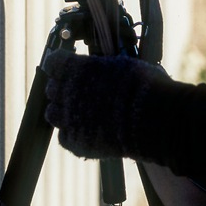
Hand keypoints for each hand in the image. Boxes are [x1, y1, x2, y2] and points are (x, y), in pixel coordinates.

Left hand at [43, 50, 169, 160]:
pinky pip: (64, 137)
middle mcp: (67, 92)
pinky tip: (89, 132)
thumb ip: (101, 66)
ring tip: (82, 114)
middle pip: (52, 89)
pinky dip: (73, 135)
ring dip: (63, 112)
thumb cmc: (144, 86)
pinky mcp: (76, 142)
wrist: (154, 119)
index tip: (68, 69)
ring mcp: (69, 119)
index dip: (60, 67)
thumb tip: (99, 67)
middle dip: (63, 90)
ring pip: (52, 114)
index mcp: (77, 68)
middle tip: (80, 93)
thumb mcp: (122, 64)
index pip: (52, 63)